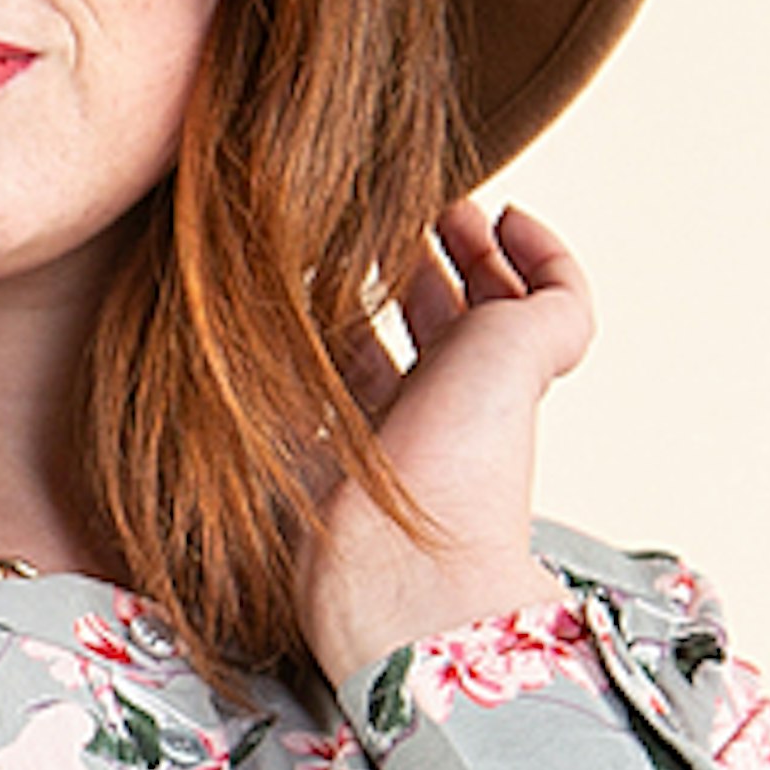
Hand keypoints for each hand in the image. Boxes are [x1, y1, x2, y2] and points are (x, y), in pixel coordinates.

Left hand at [297, 196, 598, 704]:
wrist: (404, 561)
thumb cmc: (325, 517)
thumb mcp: (265, 431)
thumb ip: (248, 383)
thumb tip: (208, 316)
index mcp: (378, 441)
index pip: (373, 361)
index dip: (358, 310)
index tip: (331, 268)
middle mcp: (440, 416)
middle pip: (437, 327)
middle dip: (420, 270)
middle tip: (399, 221)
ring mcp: (496, 390)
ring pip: (501, 307)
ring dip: (476, 249)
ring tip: (453, 208)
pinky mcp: (537, 358)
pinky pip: (561, 295)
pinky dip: (543, 253)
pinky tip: (511, 220)